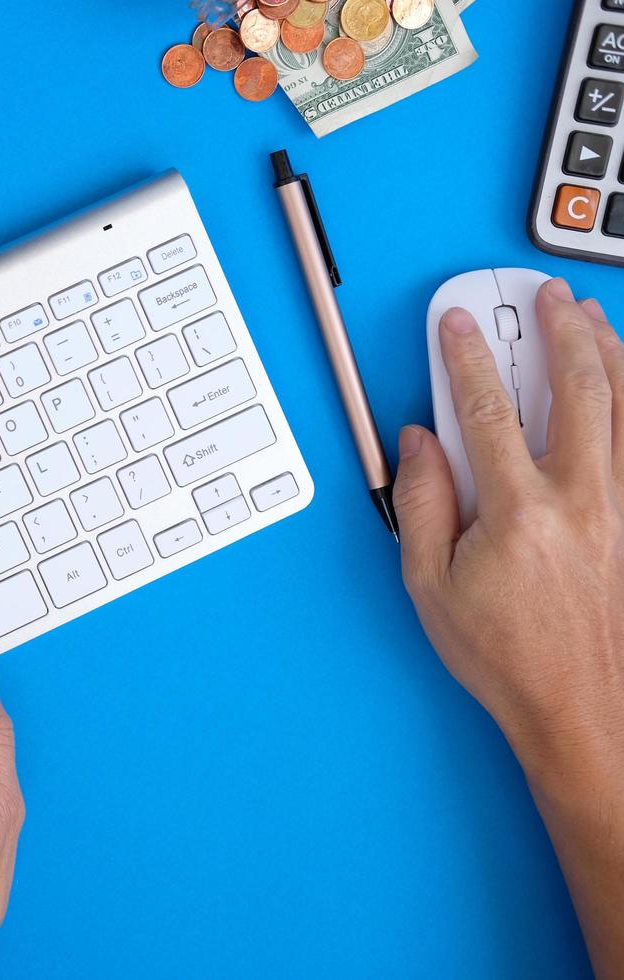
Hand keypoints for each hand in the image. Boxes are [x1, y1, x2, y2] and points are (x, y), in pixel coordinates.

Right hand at [392, 277, 623, 976]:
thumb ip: (420, 504)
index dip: (466, 356)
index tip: (456, 323)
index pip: (487, 409)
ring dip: (611, 352)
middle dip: (560, 330)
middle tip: (547, 295)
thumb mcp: (428, 586)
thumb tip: (420, 443)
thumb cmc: (505, 656)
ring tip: (594, 317)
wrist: (584, 711)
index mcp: (518, 513)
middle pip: (580, 388)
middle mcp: (583, 501)